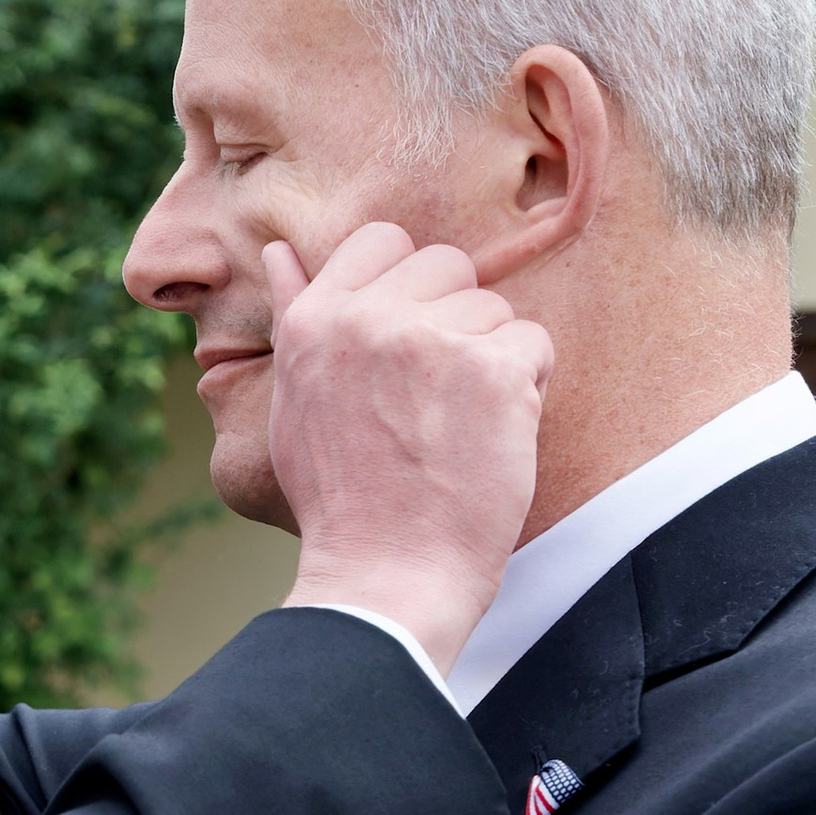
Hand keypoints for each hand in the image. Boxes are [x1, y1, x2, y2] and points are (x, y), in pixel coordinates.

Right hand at [266, 224, 551, 674]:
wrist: (385, 574)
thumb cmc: (341, 501)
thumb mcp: (296, 402)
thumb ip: (297, 317)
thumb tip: (282, 250)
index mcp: (315, 321)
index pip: (381, 240)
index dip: (406, 287)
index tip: (406, 349)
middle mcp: (368, 319)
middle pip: (446, 264)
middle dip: (453, 320)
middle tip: (434, 398)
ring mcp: (431, 341)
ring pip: (494, 309)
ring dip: (489, 362)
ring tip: (456, 429)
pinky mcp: (492, 369)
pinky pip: (533, 343)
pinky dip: (526, 390)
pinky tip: (489, 439)